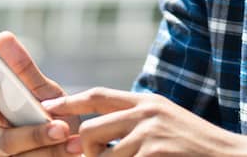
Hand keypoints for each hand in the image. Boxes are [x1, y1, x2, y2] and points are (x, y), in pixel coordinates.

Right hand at [0, 31, 80, 155]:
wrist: (79, 141)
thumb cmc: (55, 112)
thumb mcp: (44, 89)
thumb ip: (23, 69)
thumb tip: (2, 37)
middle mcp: (1, 139)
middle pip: (5, 142)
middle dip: (32, 134)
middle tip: (59, 126)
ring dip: (51, 146)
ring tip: (71, 134)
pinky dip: (59, 155)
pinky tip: (75, 146)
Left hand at [43, 87, 246, 156]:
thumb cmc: (198, 147)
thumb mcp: (167, 122)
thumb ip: (136, 121)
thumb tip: (97, 131)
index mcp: (147, 102)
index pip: (98, 96)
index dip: (70, 102)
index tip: (48, 109)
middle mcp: (146, 113)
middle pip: (89, 131)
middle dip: (86, 153)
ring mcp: (150, 135)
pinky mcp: (154, 155)